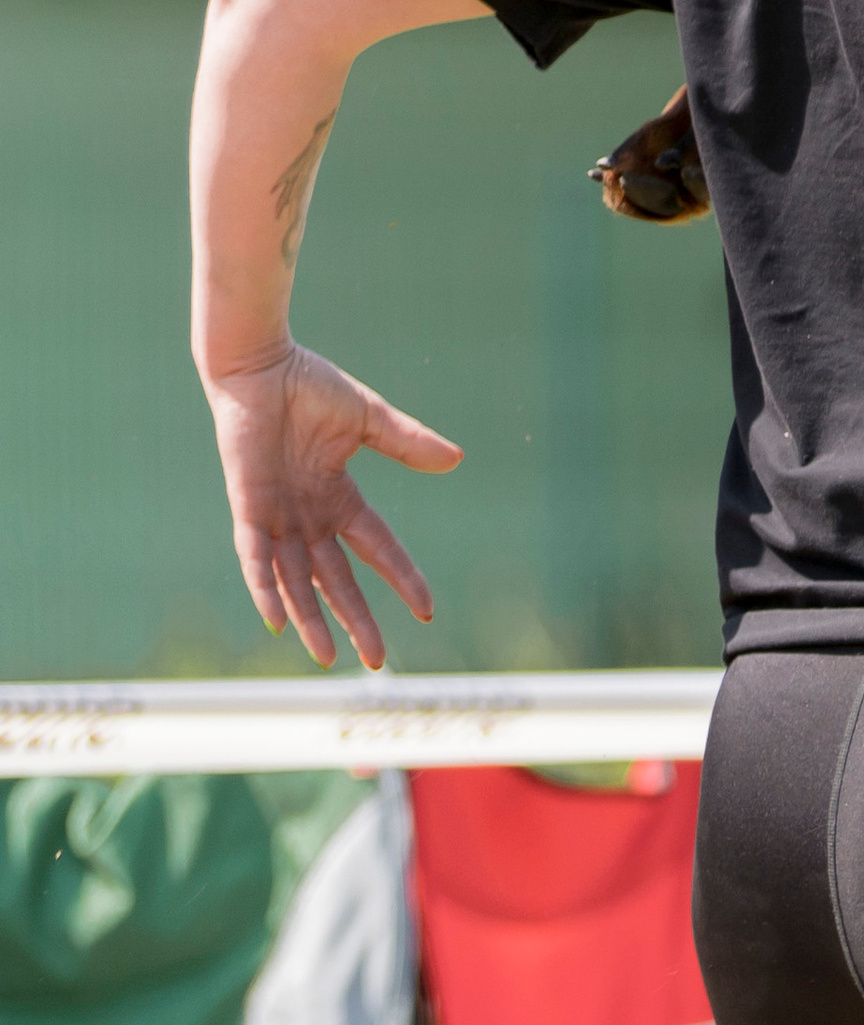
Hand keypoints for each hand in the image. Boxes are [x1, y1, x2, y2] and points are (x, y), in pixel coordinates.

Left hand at [201, 345, 463, 670]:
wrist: (258, 363)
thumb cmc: (305, 384)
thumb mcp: (367, 419)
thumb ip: (406, 443)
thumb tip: (456, 460)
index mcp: (337, 495)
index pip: (377, 547)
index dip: (402, 578)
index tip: (425, 610)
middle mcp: (307, 514)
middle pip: (337, 580)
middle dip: (358, 620)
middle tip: (378, 661)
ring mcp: (277, 515)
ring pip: (296, 581)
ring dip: (311, 619)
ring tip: (329, 658)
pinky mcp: (248, 506)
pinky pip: (254, 557)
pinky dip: (264, 588)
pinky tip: (275, 621)